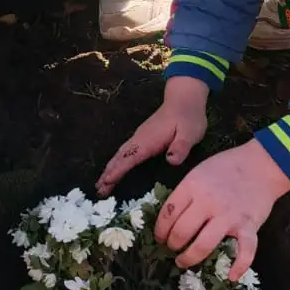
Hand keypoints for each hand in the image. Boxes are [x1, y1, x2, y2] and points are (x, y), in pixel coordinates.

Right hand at [98, 77, 209, 194]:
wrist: (184, 99)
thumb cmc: (188, 117)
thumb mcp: (190, 133)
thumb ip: (181, 147)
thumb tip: (171, 160)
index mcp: (149, 140)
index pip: (130, 157)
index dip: (118, 170)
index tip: (106, 182)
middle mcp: (140, 139)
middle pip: (120, 157)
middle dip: (108, 173)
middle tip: (98, 190)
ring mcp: (140, 137)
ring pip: (120, 155)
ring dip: (110, 169)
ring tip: (101, 184)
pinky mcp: (142, 138)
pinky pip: (125, 152)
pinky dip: (116, 163)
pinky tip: (114, 169)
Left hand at [155, 139, 289, 272]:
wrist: (261, 164)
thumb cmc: (227, 167)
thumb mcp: (199, 172)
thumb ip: (186, 192)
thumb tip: (170, 217)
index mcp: (192, 186)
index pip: (168, 213)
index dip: (160, 230)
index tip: (159, 237)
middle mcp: (208, 202)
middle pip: (181, 232)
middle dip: (172, 245)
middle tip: (172, 249)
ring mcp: (229, 215)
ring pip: (203, 245)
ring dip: (190, 258)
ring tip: (183, 262)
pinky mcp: (248, 225)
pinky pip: (245, 250)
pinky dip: (239, 266)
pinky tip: (231, 277)